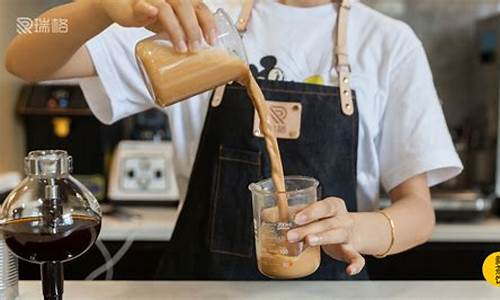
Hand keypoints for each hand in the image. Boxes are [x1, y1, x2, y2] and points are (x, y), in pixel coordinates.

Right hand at [99, 0, 216, 51]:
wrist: (122, 6)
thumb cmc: (153, 14)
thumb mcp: (174, 22)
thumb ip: (187, 30)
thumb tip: (204, 50)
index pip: (201, 7)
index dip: (209, 24)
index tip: (212, 41)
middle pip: (186, 7)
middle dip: (193, 29)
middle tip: (195, 48)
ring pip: (166, 9)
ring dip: (175, 30)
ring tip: (180, 48)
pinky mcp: (136, 3)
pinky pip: (141, 5)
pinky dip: (147, 9)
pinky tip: (152, 12)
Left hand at [286, 197, 364, 275]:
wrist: (353, 230)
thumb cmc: (327, 220)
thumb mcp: (316, 213)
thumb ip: (298, 214)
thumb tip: (270, 215)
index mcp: (333, 206)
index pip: (323, 207)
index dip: (310, 212)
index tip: (296, 218)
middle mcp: (342, 219)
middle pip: (326, 223)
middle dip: (308, 229)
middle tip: (291, 235)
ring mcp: (348, 235)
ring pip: (337, 236)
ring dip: (323, 238)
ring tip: (309, 241)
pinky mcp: (351, 250)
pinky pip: (356, 257)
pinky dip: (356, 264)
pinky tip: (350, 271)